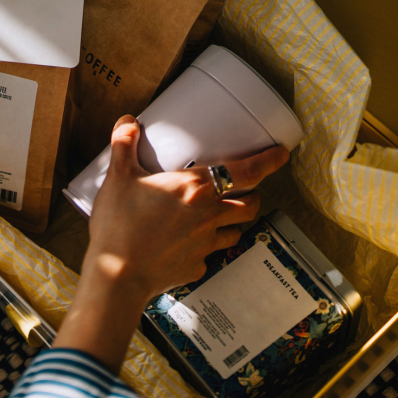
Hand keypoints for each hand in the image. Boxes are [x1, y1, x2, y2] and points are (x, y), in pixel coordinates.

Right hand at [54, 115, 288, 371]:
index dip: (269, 161)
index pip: (247, 171)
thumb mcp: (117, 177)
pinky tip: (191, 246)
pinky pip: (210, 255)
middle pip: (250, 204)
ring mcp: (205, 244)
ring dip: (235, 222)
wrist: (116, 276)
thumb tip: (127, 122)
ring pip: (236, 231)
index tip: (281, 155)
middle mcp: (208, 215)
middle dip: (254, 196)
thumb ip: (123, 145)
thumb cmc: (119, 225)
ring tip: (223, 217)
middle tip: (247, 190)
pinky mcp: (196, 267)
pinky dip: (207, 248)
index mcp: (195, 187)